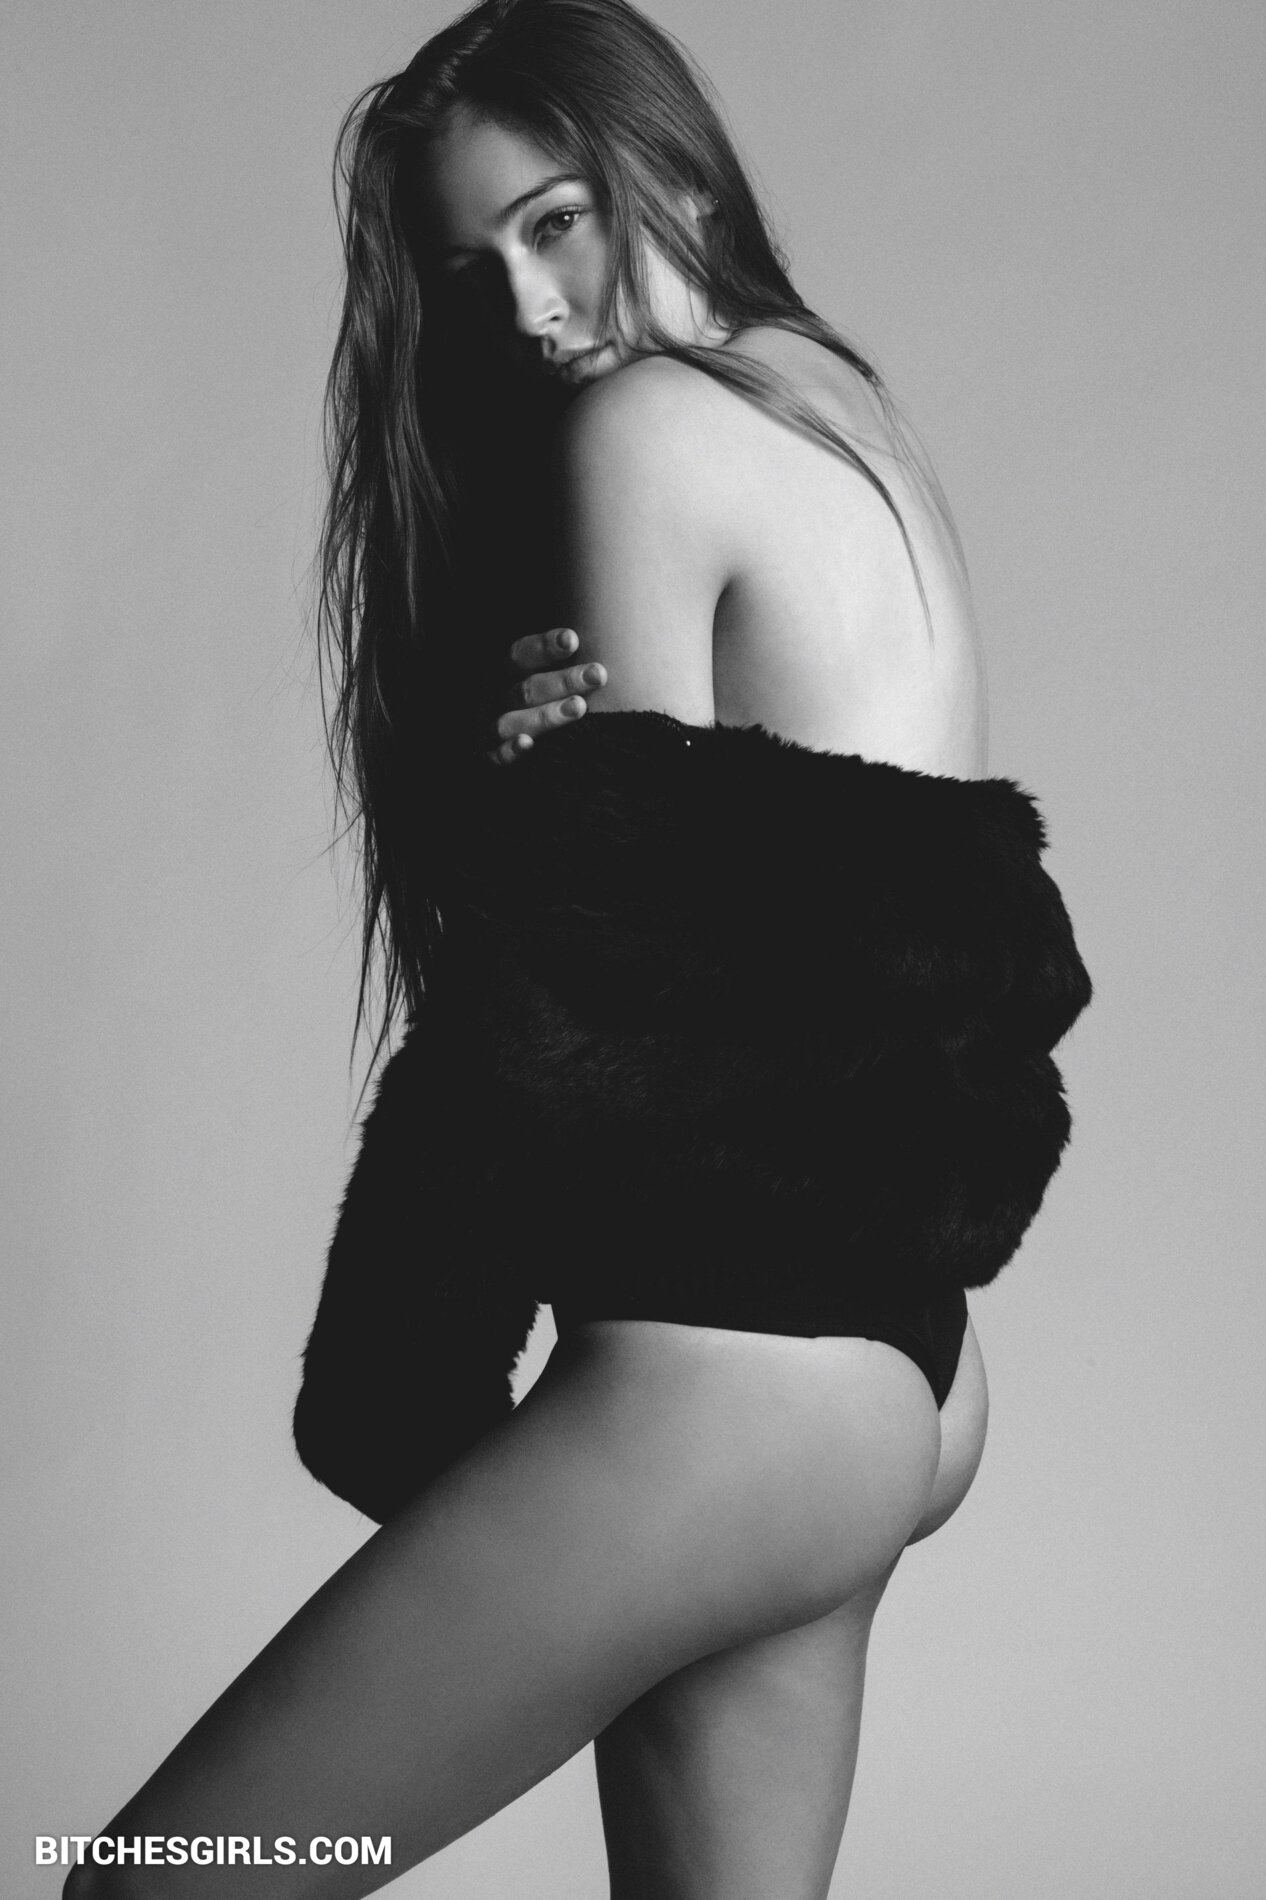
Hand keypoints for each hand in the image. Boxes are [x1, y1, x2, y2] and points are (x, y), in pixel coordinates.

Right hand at [489, 627, 607, 765]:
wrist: (513, 755)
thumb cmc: (551, 702)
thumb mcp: (552, 677)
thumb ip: (573, 660)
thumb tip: (622, 623)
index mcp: (508, 673)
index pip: (520, 654)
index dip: (544, 647)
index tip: (573, 639)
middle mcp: (498, 698)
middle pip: (526, 688)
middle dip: (563, 681)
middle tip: (598, 674)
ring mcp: (492, 728)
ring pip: (511, 721)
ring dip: (545, 715)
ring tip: (580, 708)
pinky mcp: (490, 758)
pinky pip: (496, 756)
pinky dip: (509, 750)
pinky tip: (528, 744)